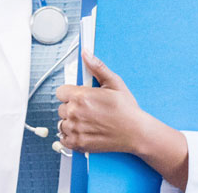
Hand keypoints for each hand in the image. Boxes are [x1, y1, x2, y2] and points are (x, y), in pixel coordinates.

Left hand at [53, 52, 175, 155]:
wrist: (136, 132)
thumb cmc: (126, 109)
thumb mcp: (114, 83)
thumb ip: (97, 67)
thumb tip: (86, 53)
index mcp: (81, 96)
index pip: (60, 92)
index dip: (70, 94)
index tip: (79, 98)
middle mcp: (75, 113)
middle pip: (61, 108)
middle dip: (72, 108)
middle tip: (88, 111)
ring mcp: (75, 129)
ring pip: (62, 123)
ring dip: (71, 123)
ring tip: (88, 122)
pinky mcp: (77, 144)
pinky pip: (63, 139)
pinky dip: (70, 137)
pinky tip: (84, 132)